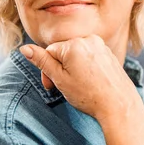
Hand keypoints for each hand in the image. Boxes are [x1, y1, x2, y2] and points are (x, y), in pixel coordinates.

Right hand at [19, 35, 143, 122]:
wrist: (119, 105)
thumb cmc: (89, 95)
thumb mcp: (60, 79)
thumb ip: (42, 62)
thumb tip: (24, 48)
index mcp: (74, 44)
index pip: (50, 52)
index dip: (48, 70)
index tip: (52, 86)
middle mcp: (88, 39)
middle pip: (63, 51)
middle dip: (60, 69)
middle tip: (65, 88)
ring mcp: (101, 45)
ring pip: (76, 54)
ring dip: (72, 68)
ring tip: (80, 86)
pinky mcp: (109, 53)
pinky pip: (90, 56)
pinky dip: (86, 67)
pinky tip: (90, 82)